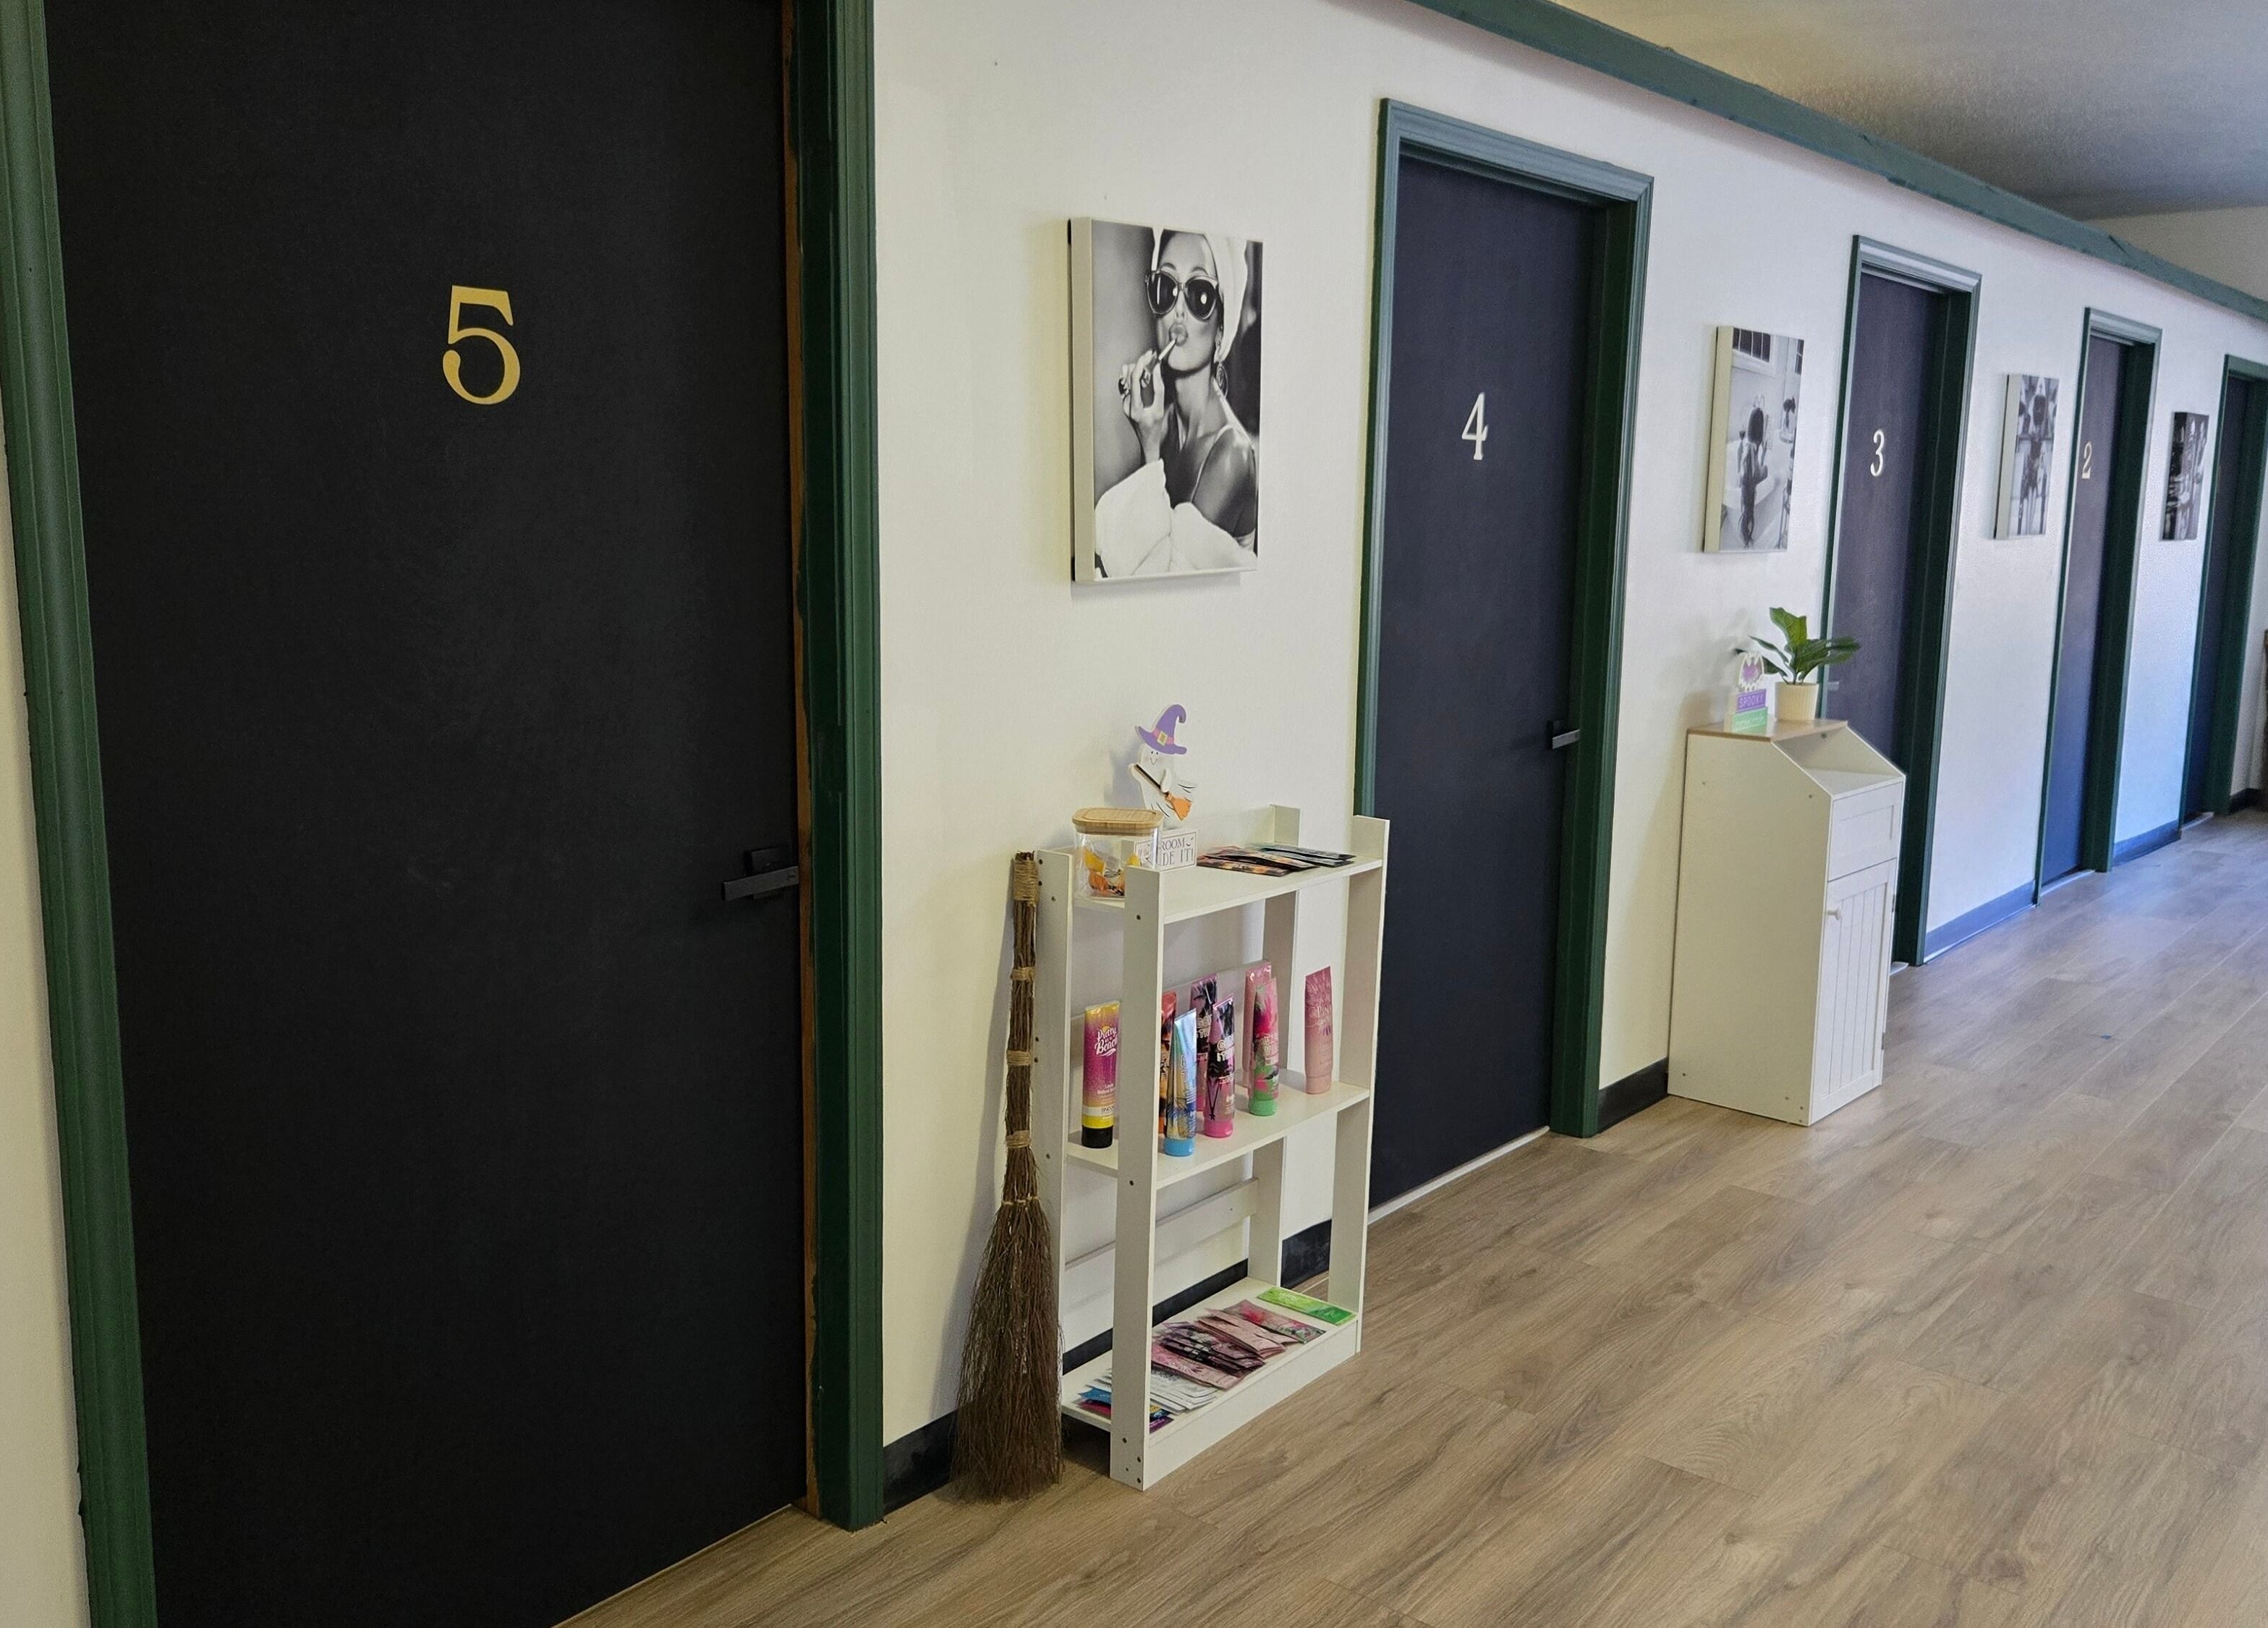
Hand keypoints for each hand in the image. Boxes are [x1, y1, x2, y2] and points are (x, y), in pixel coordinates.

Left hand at [1118, 348, 1167, 463]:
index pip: (1135, 380)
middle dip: (1139, 363)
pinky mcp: (1125, 402)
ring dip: (1136, 368)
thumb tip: (1157, 370)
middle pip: (1128, 376)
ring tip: (1148, 364)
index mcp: (1135, 407)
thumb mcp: (1161, 409)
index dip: (1141, 365)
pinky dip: (1134, 375)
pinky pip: (1126, 383)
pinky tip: (1142, 373)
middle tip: (1150, 356)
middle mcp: (1126, 404)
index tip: (1149, 355)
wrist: (1147, 441)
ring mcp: (1124, 403)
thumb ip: (1159, 389)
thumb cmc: (1155, 428)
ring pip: (1125, 378)